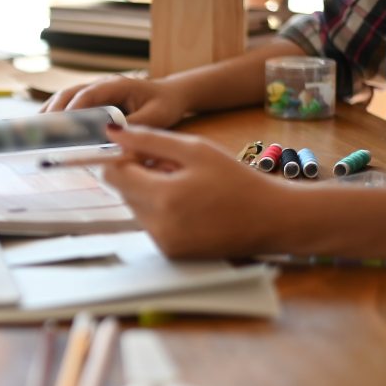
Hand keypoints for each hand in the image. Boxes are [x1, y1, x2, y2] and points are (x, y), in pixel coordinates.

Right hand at [42, 76, 188, 127]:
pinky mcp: (92, 101)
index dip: (73, 109)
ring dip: (50, 113)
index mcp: (117, 85)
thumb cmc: (164, 105)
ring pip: (65, 98)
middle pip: (69, 94)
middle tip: (42, 131)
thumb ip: (135, 127)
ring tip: (35, 131)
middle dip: (54, 112)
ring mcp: (95, 91)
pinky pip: (69, 106)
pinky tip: (44, 130)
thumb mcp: (156, 117)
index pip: (88, 94)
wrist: (170, 95)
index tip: (63, 126)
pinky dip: (56, 116)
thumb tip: (114, 139)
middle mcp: (101, 85)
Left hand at [101, 125, 291, 258]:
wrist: (272, 220)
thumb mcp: (196, 150)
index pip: (113, 175)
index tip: (142, 152)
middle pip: (123, 192)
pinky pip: (150, 225)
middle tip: (172, 168)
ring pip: (135, 208)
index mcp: (163, 197)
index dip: (123, 158)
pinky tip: (189, 205)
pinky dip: (161, 212)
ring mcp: (163, 243)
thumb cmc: (237, 181)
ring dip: (149, 193)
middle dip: (139, 176)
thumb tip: (112, 132)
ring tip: (185, 186)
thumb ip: (150, 140)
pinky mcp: (170, 253)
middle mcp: (158, 225)